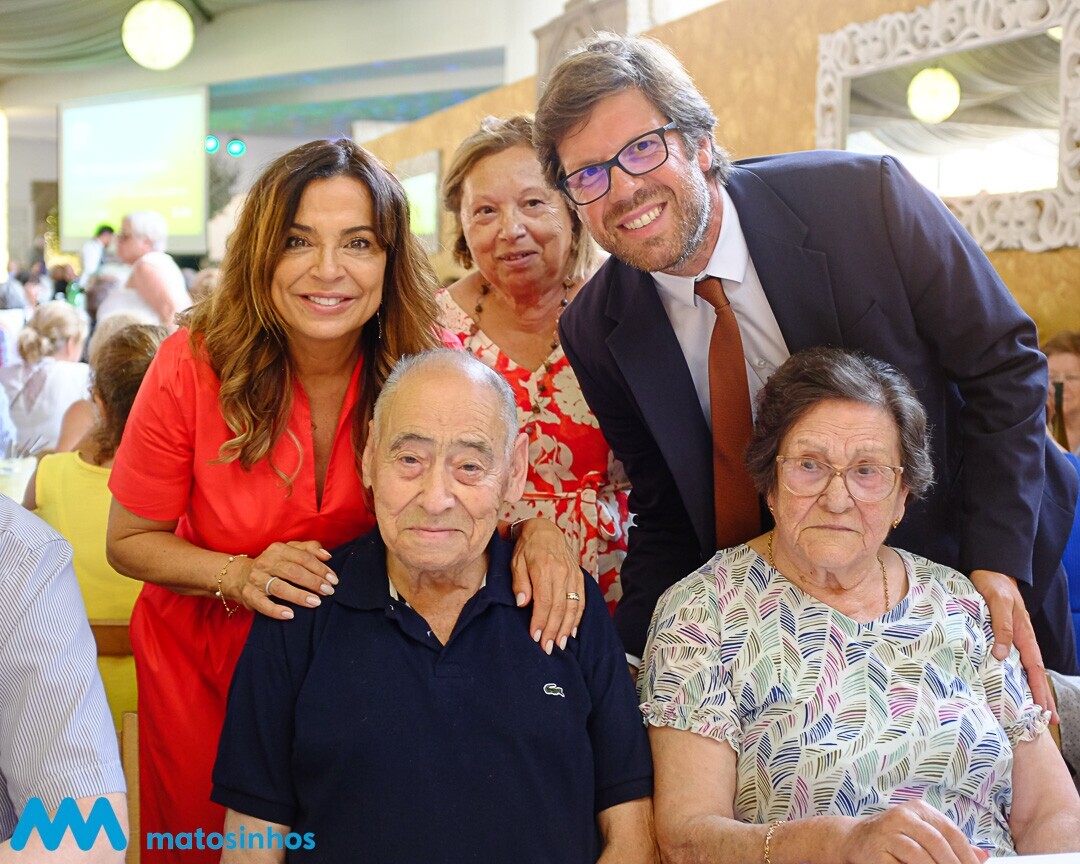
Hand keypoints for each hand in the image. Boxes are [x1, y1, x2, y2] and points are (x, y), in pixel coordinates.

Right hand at [226, 540, 337, 619]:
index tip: (333, 579)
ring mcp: (256, 579)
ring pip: (279, 587)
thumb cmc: (273, 564)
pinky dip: (276, 610)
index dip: (320, 568)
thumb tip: (327, 556)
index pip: (303, 557)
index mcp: (278, 550)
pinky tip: (290, 615)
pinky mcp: (249, 595)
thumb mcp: (289, 551)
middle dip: (313, 582)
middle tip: (329, 591)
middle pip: (293, 571)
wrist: (239, 575)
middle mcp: (266, 563)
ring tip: (316, 602)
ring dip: (299, 596)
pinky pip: (263, 604)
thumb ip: (309, 549)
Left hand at [509, 518, 583, 653]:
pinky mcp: (579, 577)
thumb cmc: (527, 548)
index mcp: (544, 569)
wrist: (545, 530)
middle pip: (560, 607)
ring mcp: (573, 575)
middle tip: (548, 648)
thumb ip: (520, 583)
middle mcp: (562, 573)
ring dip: (567, 628)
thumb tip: (523, 604)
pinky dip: (578, 617)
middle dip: (554, 630)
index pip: (544, 602)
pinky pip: (582, 600)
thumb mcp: (516, 562)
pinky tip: (573, 631)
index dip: (541, 622)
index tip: (536, 637)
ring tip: (561, 645)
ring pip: (573, 606)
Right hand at [839, 802, 988, 863]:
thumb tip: (984, 855)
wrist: (854, 839)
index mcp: (918, 809)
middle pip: (936, 842)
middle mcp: (902, 816)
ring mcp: (886, 833)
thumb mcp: (923, 834)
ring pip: (918, 855)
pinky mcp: (875, 851)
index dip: (967, 854)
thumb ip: (951, 843)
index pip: (950, 831)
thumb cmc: (894, 838)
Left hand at [968, 569, 1056, 721]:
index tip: (1045, 710)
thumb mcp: (997, 602)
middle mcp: (1021, 637)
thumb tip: (1002, 656)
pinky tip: (1012, 684)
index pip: (1034, 667)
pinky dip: (1016, 674)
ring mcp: (1013, 635)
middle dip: (1042, 696)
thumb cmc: (992, 583)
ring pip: (1025, 667)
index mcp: (1024, 632)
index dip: (1039, 689)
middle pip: (1035, 671)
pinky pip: (1014, 658)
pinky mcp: (1002, 632)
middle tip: (1049, 722)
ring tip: (1036, 710)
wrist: (990, 568)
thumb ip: (1001, 626)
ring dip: (1031, 688)